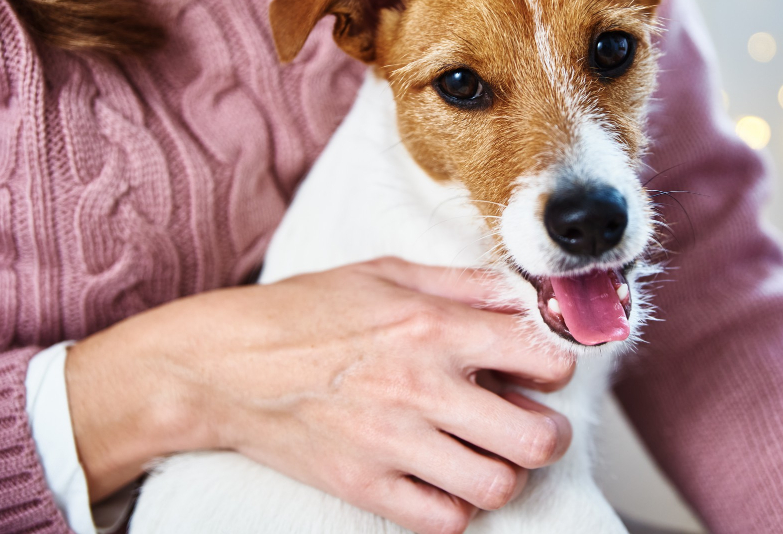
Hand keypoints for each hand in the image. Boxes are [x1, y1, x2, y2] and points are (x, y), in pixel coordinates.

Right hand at [66, 257, 575, 533]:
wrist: (225, 365)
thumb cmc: (306, 311)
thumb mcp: (387, 272)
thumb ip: (462, 284)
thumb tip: (522, 297)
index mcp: (433, 328)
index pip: (542, 359)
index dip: (556, 367)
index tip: (544, 370)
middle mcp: (422, 389)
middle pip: (535, 439)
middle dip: (550, 434)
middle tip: (536, 424)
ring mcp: (393, 444)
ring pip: (497, 486)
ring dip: (506, 472)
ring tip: (489, 452)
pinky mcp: (364, 486)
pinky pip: (443, 521)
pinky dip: (457, 506)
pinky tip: (445, 478)